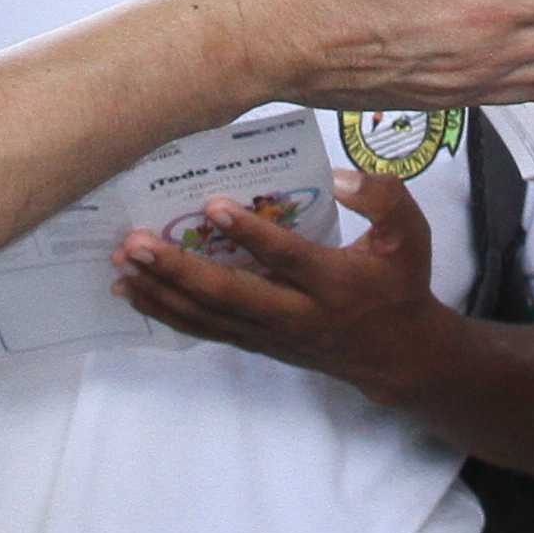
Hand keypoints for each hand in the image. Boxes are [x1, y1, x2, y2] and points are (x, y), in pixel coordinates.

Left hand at [115, 170, 457, 400]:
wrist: (397, 356)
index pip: (288, 259)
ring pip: (209, 317)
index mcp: (336, 284)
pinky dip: (166, 313)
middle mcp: (299, 315)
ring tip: (122, 263)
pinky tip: (134, 293)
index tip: (212, 206)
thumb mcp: (410, 237)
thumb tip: (339, 175)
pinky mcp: (257, 344)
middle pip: (231, 296)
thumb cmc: (400, 284)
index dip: (251, 235)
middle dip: (179, 271)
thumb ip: (384, 198)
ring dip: (161, 291)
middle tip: (137, 243)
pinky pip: (206, 330)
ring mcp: (273, 336)